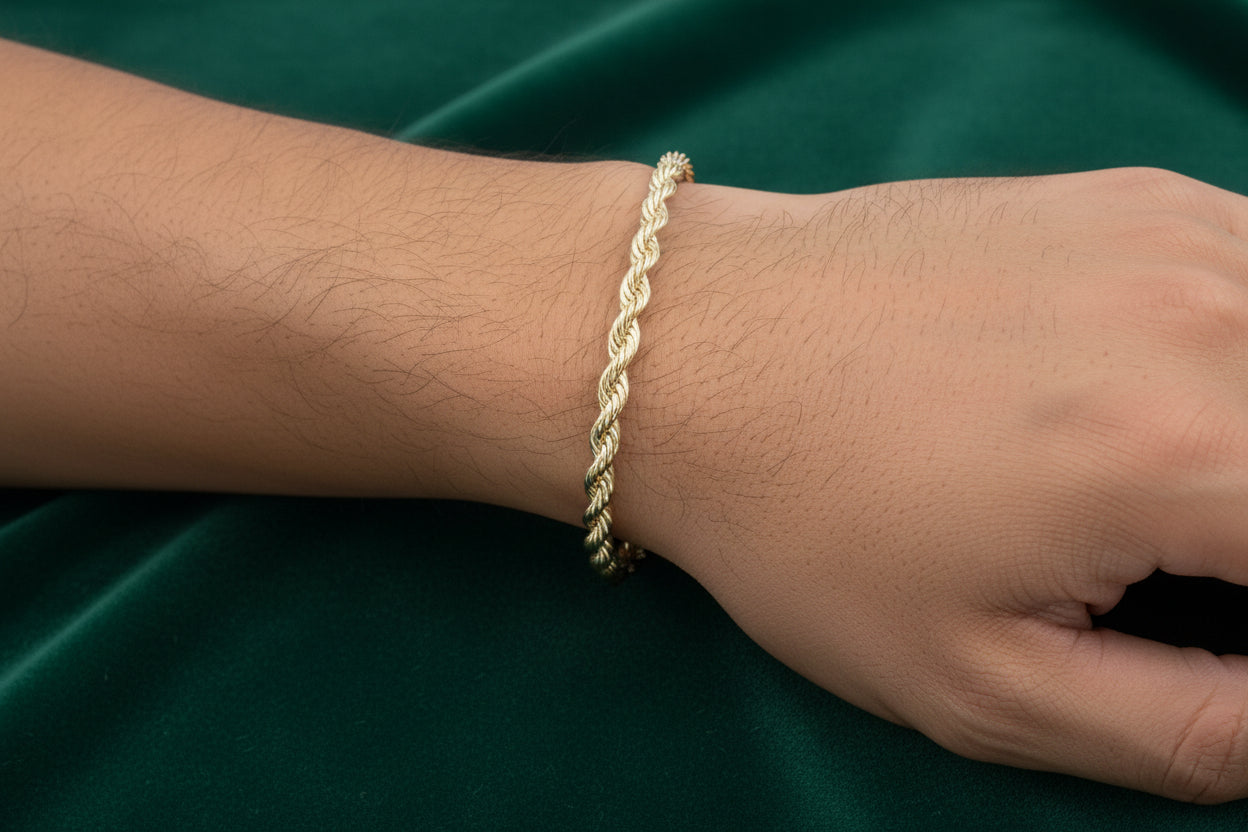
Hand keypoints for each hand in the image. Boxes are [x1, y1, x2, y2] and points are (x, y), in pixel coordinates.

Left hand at [627, 167, 1247, 801]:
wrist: (686, 348)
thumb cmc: (802, 520)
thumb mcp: (979, 683)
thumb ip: (1189, 729)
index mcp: (1188, 451)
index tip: (1197, 615)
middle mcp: (1211, 312)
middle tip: (1170, 570)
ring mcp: (1174, 232)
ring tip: (1154, 496)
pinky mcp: (1133, 197)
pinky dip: (1241, 358)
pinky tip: (1153, 398)